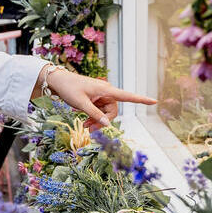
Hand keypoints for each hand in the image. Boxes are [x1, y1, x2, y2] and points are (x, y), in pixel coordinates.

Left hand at [36, 67, 156, 129]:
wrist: (57, 82)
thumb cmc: (69, 89)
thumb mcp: (81, 103)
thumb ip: (94, 114)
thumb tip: (107, 124)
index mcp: (106, 90)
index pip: (127, 96)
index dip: (141, 100)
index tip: (154, 101)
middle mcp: (106, 92)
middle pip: (113, 111)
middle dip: (104, 122)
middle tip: (90, 130)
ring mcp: (100, 96)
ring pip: (105, 113)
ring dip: (97, 121)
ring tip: (85, 127)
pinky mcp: (94, 99)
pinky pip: (99, 111)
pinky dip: (93, 117)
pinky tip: (84, 122)